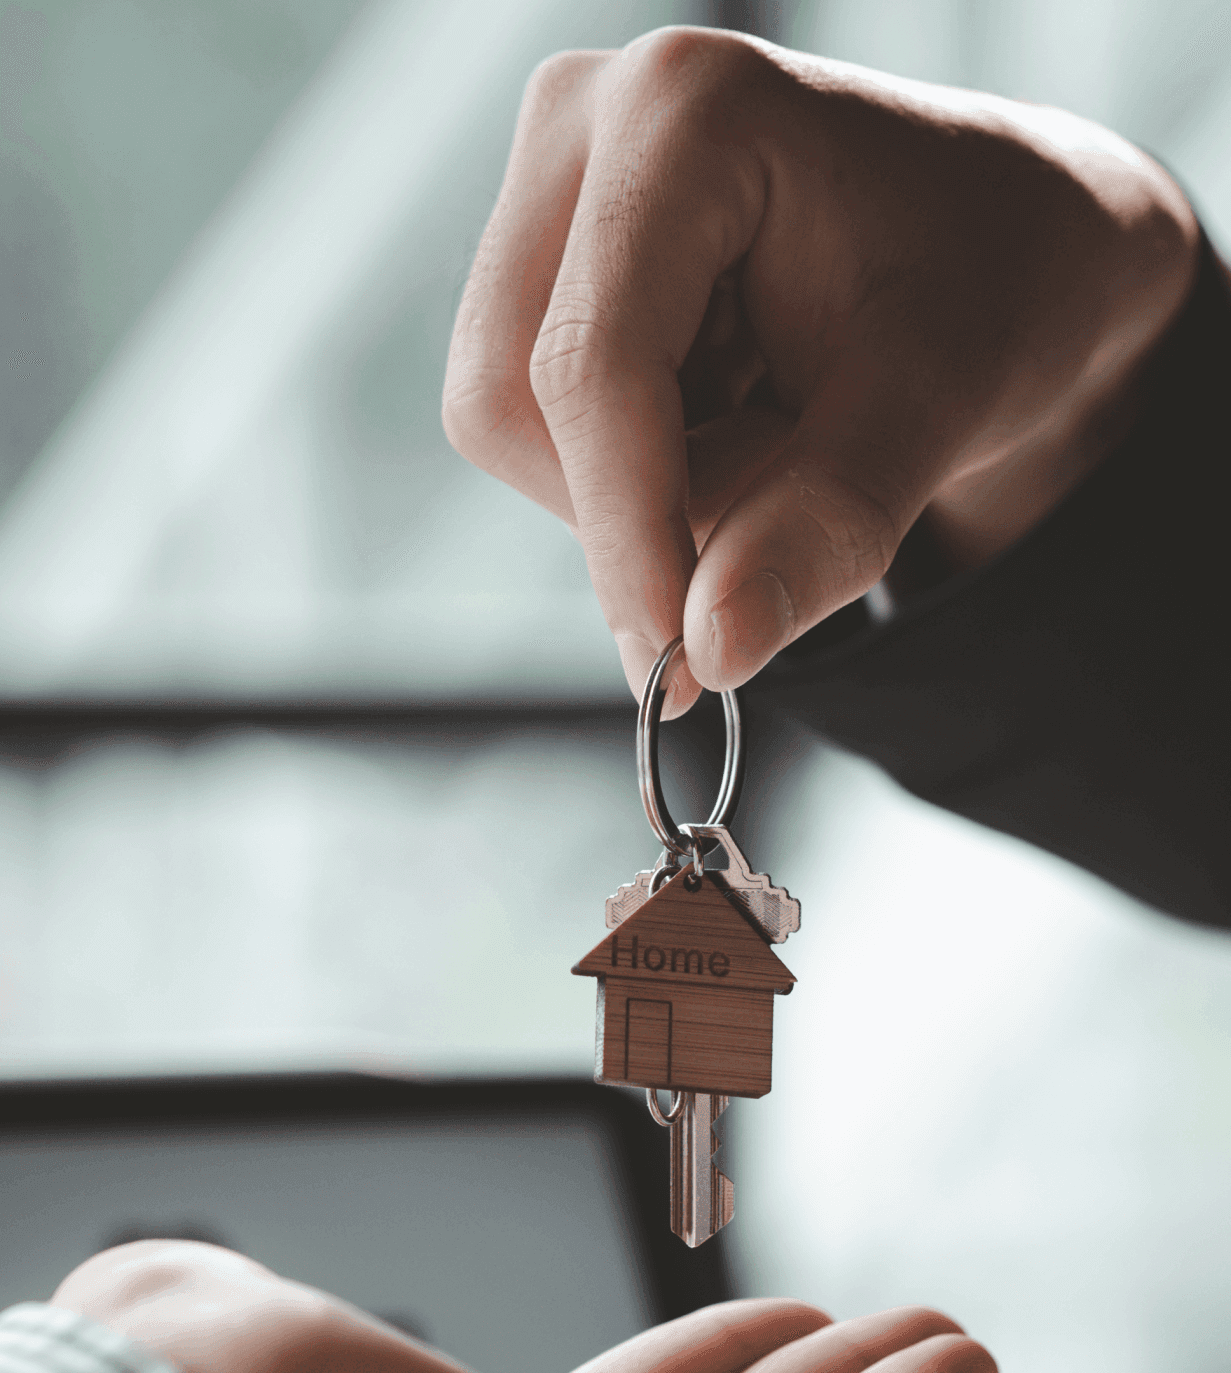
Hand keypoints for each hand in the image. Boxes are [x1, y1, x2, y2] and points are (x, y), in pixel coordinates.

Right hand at [444, 28, 1196, 712]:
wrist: (1010, 247)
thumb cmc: (994, 285)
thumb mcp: (936, 407)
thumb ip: (821, 527)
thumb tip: (709, 652)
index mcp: (687, 113)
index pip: (591, 363)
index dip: (626, 532)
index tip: (685, 666)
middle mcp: (586, 120)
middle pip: (510, 399)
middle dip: (634, 508)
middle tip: (778, 511)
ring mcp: (555, 185)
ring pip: (508, 426)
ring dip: (641, 493)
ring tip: (776, 438)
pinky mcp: (548, 253)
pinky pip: (534, 427)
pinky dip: (637, 471)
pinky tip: (733, 419)